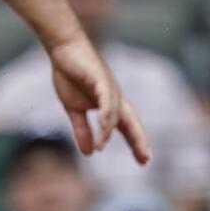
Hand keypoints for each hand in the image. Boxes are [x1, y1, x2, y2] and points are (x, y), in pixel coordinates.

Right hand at [47, 37, 150, 163]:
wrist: (63, 49)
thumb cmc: (70, 75)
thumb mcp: (74, 109)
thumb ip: (83, 130)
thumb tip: (89, 153)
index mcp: (111, 106)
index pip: (127, 128)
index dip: (135, 143)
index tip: (143, 161)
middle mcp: (115, 99)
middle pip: (131, 123)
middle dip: (139, 141)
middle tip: (146, 159)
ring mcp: (110, 89)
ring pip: (117, 115)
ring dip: (110, 131)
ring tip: (102, 147)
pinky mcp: (101, 80)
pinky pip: (107, 102)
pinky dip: (104, 116)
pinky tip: (103, 128)